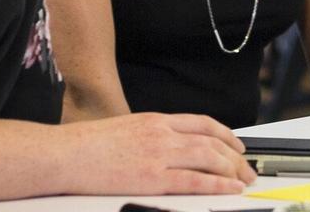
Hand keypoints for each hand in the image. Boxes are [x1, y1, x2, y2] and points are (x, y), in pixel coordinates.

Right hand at [58, 112, 255, 194]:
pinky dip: (217, 185)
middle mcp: (162, 134)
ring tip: (244, 181)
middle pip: (212, 142)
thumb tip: (167, 147)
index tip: (237, 145)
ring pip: (209, 158)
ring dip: (232, 170)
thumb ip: (149, 135)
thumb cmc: (84, 145)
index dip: (225, 134)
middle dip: (235, 157)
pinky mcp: (152, 177)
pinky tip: (230, 189)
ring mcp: (158, 155)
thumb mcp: (125, 129)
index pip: (202, 123)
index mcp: (155, 120)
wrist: (62, 153)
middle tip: (247, 169)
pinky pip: (195, 180)